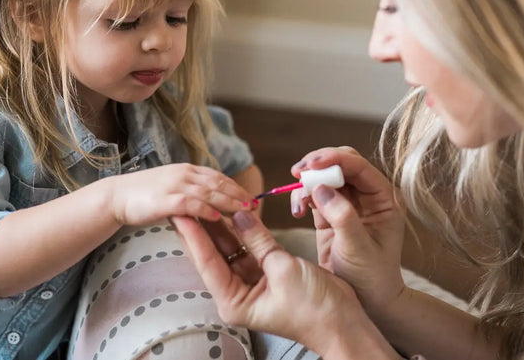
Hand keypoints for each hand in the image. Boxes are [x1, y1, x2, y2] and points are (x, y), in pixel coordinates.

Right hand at [106, 164, 251, 224]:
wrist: (117, 196)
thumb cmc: (144, 195)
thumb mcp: (171, 186)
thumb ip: (190, 190)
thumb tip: (211, 201)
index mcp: (187, 170)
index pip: (218, 176)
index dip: (236, 187)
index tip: (251, 198)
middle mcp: (184, 174)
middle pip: (218, 183)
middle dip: (239, 194)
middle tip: (256, 205)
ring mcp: (175, 185)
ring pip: (209, 192)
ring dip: (229, 202)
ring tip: (245, 212)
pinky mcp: (166, 199)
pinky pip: (191, 203)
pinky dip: (207, 210)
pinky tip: (219, 218)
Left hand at [172, 211, 382, 357]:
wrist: (344, 323)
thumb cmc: (314, 306)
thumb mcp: (282, 269)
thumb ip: (258, 240)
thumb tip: (238, 214)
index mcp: (234, 302)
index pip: (208, 262)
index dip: (194, 234)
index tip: (180, 211)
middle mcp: (238, 295)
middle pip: (214, 255)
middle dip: (202, 228)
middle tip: (185, 201)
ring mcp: (252, 285)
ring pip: (231, 249)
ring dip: (222, 226)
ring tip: (203, 200)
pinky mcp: (267, 275)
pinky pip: (250, 249)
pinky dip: (245, 232)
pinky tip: (233, 212)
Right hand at [290, 147, 406, 311]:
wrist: (368, 302)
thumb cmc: (371, 277)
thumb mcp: (358, 248)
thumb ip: (342, 217)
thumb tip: (322, 188)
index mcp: (384, 199)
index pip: (359, 167)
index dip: (335, 159)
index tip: (311, 164)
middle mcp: (368, 196)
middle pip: (342, 164)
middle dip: (318, 164)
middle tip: (297, 172)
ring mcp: (349, 203)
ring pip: (326, 176)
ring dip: (308, 182)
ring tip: (298, 202)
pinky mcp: (331, 213)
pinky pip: (315, 193)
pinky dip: (303, 196)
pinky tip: (298, 211)